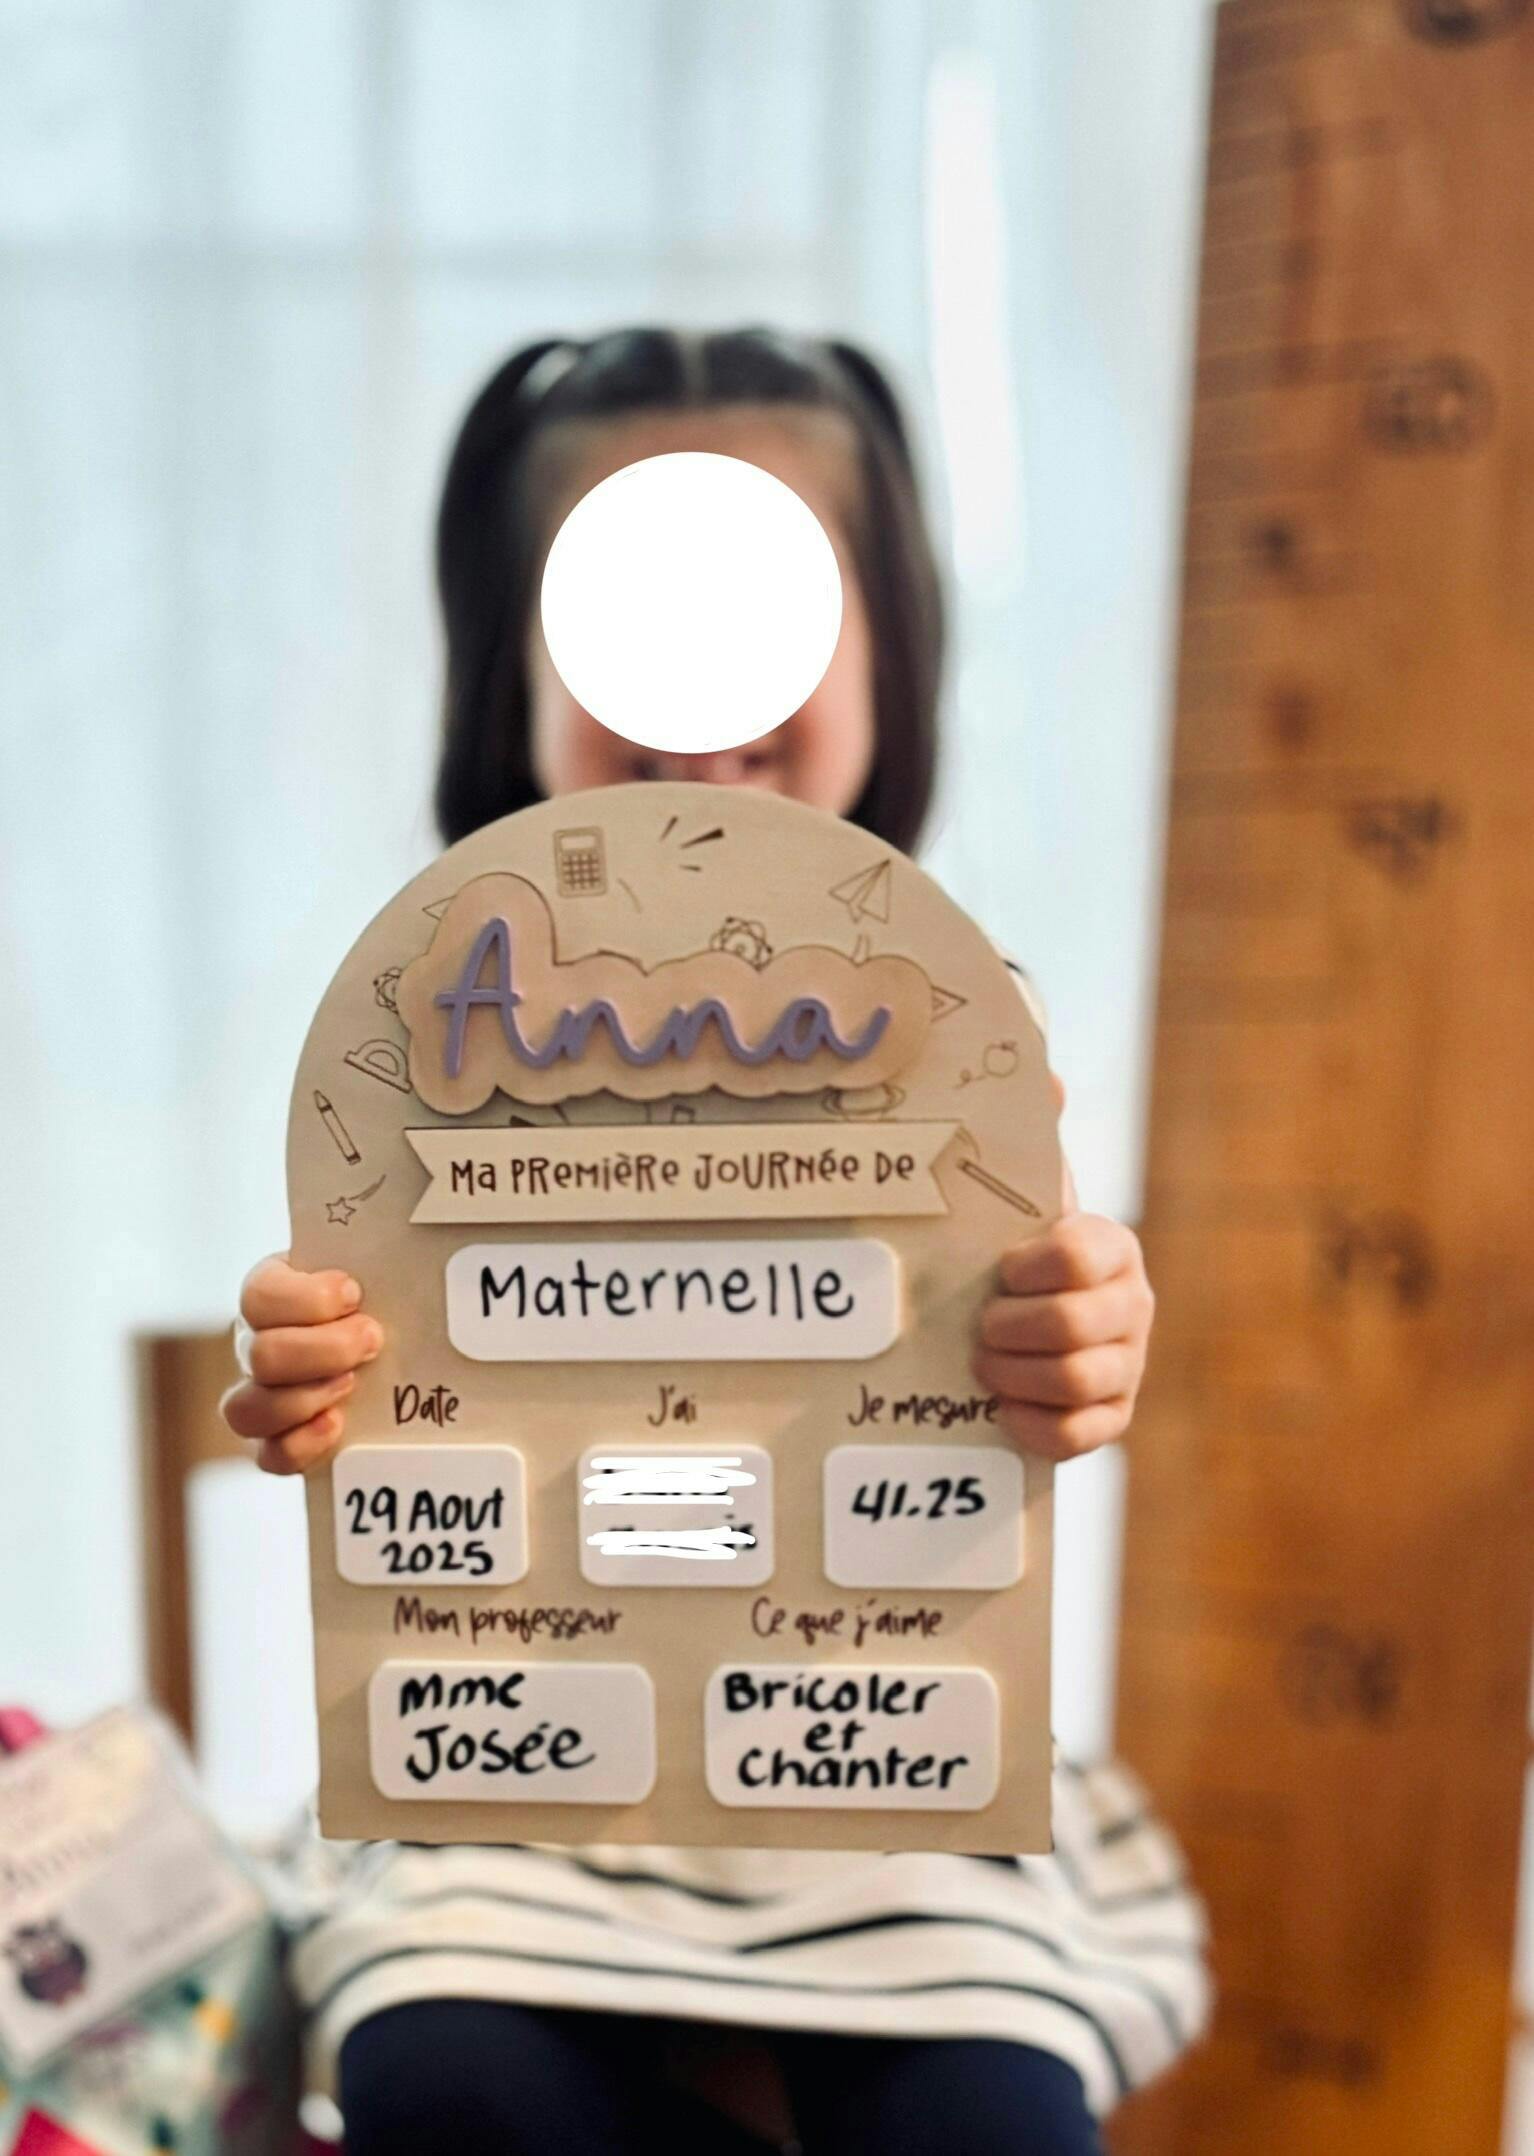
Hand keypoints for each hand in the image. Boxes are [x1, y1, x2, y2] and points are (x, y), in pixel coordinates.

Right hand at [220, 1255, 383, 1475]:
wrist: (390, 1347)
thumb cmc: (380, 1295)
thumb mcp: (373, 1264)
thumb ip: (377, 1253)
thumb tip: (406, 1230)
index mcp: (270, 1293)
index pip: (260, 1296)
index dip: (310, 1300)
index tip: (357, 1293)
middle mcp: (254, 1344)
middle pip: (260, 1356)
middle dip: (324, 1351)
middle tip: (372, 1340)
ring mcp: (258, 1395)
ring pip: (246, 1411)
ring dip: (305, 1400)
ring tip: (353, 1385)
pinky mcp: (273, 1441)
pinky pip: (266, 1456)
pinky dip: (300, 1445)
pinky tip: (337, 1425)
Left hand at [971, 1074, 1153, 1460]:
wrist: (1026, 1326)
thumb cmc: (1013, 1253)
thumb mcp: (1020, 1197)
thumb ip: (1029, 1139)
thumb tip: (1044, 1073)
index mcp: (1113, 1246)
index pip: (1078, 1256)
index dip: (1028, 1268)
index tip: (1000, 1268)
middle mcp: (1133, 1306)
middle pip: (1074, 1326)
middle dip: (1010, 1328)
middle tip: (978, 1326)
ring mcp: (1128, 1366)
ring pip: (1076, 1380)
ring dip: (1013, 1373)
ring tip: (982, 1362)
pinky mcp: (1113, 1419)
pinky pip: (1077, 1436)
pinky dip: (1031, 1423)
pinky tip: (1001, 1407)